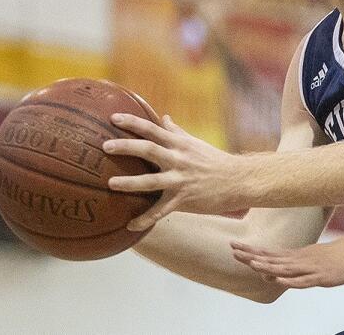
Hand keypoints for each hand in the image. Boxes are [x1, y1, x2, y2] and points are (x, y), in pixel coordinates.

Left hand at [104, 113, 248, 230]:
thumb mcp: (195, 143)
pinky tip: (131, 225)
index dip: (132, 122)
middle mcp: (178, 159)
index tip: (113, 117)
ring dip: (130, 182)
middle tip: (105, 145)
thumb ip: (176, 132)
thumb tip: (163, 118)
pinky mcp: (184, 199)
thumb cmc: (215, 161)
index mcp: (180, 144)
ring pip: (152, 181)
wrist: (238, 180)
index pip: (153, 129)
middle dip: (126, 147)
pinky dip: (146, 219)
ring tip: (111, 183)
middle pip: (149, 150)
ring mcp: (181, 180)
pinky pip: (162, 211)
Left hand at [229, 234, 343, 289]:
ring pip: (285, 267)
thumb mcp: (310, 260)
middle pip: (272, 258)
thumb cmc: (335, 256)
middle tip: (233, 250)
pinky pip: (303, 280)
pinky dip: (289, 280)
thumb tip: (271, 275)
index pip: (269, 252)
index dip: (252, 250)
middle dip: (252, 255)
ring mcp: (310, 267)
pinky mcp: (321, 276)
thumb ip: (291, 268)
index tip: (234, 246)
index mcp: (296, 255)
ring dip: (268, 265)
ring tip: (251, 263)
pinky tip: (278, 279)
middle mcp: (300, 259)